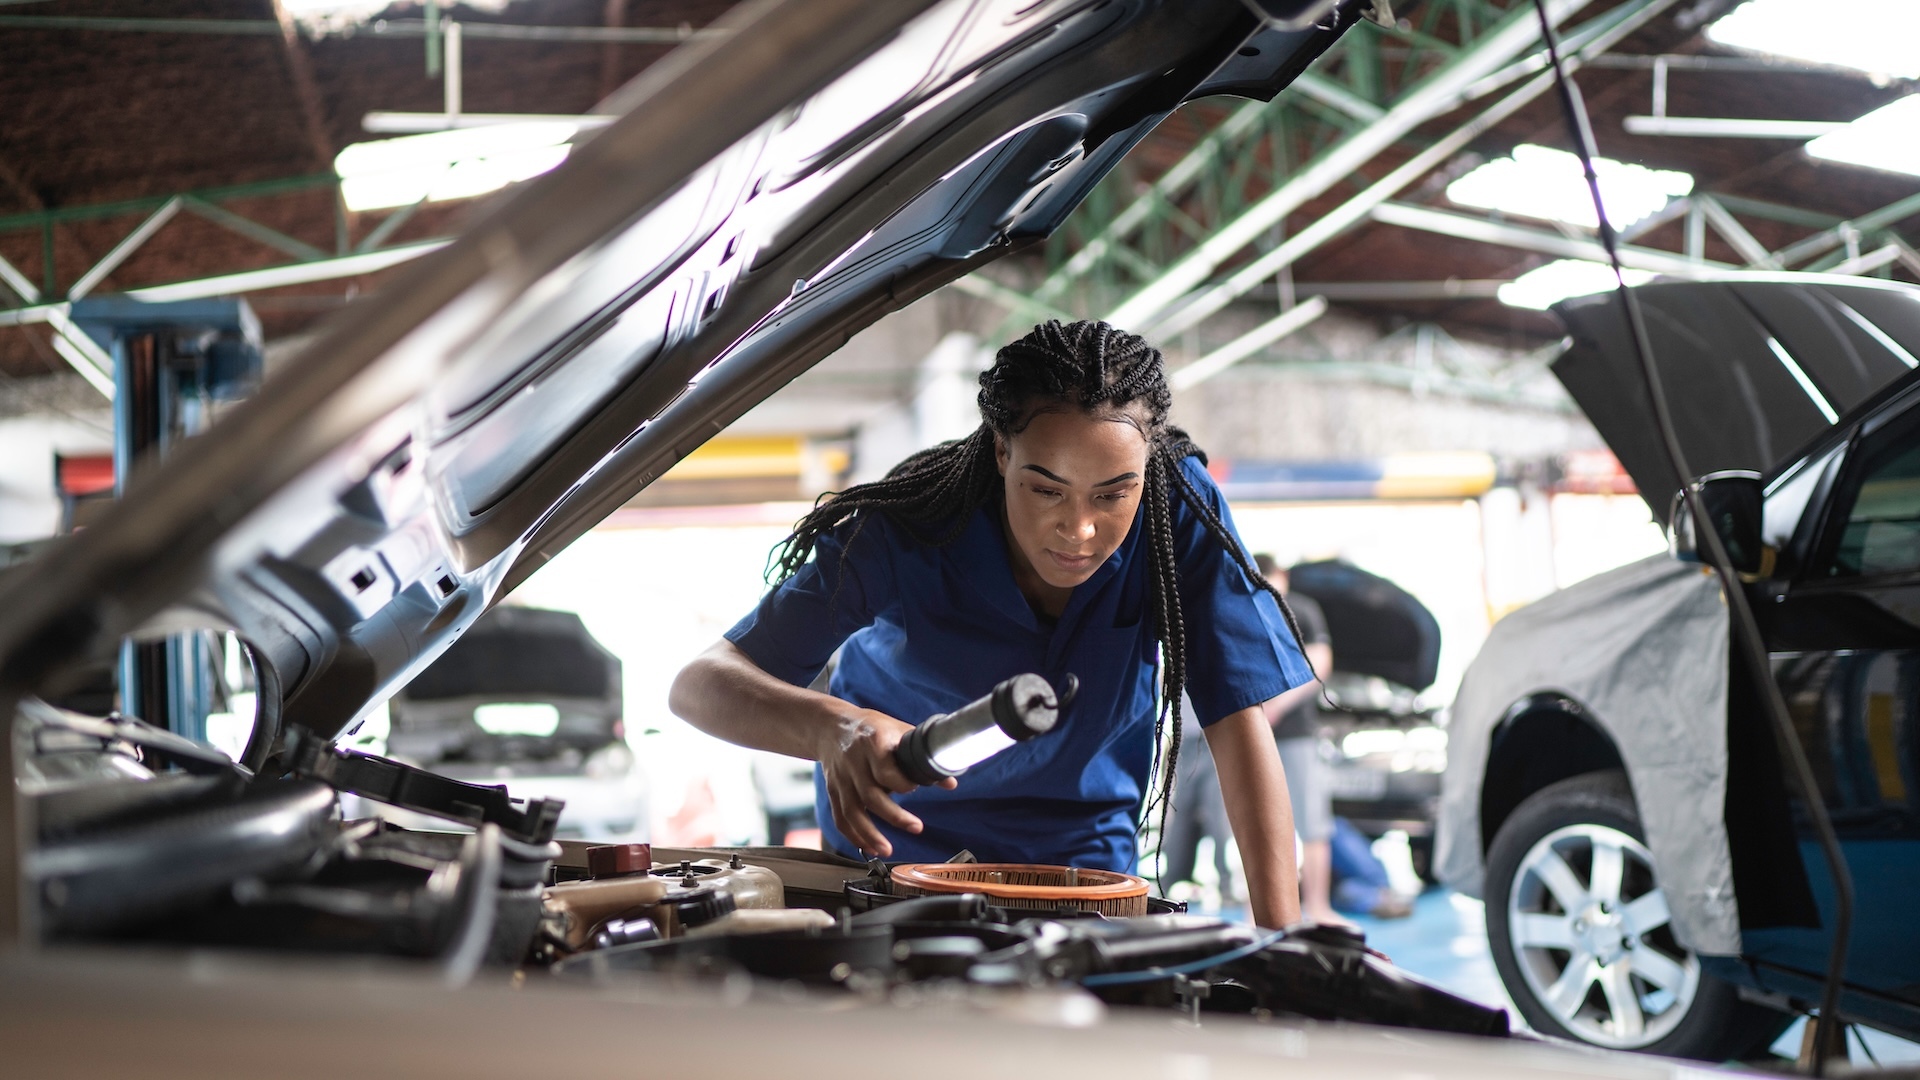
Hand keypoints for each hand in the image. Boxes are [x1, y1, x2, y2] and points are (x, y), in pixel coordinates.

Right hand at [814, 706, 956, 856]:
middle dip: (894, 816)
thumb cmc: (871, 728)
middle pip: (871, 795)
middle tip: (916, 828)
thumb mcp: (898, 731)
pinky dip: (854, 835)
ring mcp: (841, 778)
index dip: (903, 783)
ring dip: (870, 834)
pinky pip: (840, 817)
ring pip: (853, 811)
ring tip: (888, 850)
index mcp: (873, 742)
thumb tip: (950, 782)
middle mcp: (854, 762)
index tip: (916, 788)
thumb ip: (922, 756)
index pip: (886, 770)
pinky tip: (869, 847)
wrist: (831, 726)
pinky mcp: (833, 790)